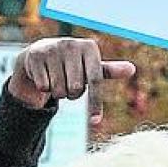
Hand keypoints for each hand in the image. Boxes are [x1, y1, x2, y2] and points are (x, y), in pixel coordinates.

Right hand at [7, 38, 136, 120]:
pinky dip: (45, 87)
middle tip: (69, 83)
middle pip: (75, 89)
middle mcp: (71, 44)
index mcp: (89, 47)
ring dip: (59, 92)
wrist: (42, 52)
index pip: (95, 80)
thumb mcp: (92, 67)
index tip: (95, 122)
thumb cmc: (74, 64)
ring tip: (58, 78)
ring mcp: (52, 48)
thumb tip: (132, 69)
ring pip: (59, 90)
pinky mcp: (36, 55)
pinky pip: (44, 87)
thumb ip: (110, 70)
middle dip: (73, 94)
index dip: (95, 103)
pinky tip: (45, 75)